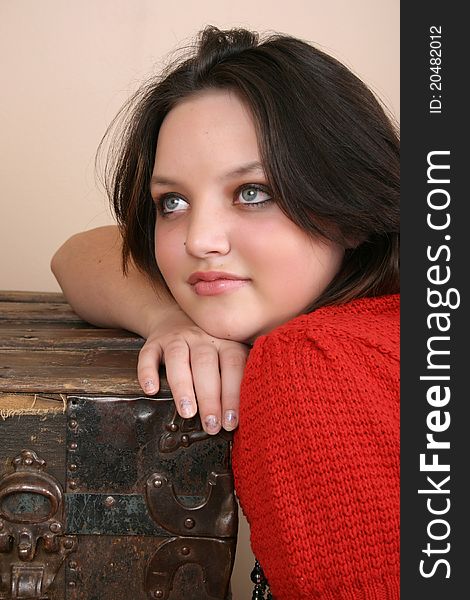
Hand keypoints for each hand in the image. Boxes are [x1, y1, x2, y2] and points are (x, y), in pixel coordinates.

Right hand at [137, 304, 249, 434]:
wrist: (176, 316)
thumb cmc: (210, 346)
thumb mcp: (229, 351)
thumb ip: (240, 374)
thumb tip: (254, 410)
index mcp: (226, 341)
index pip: (233, 365)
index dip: (233, 394)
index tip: (231, 422)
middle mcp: (202, 337)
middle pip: (206, 364)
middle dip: (210, 397)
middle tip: (212, 425)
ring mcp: (177, 338)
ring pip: (178, 358)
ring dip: (183, 386)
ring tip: (187, 413)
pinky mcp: (154, 342)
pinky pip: (148, 354)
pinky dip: (147, 372)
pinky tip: (152, 390)